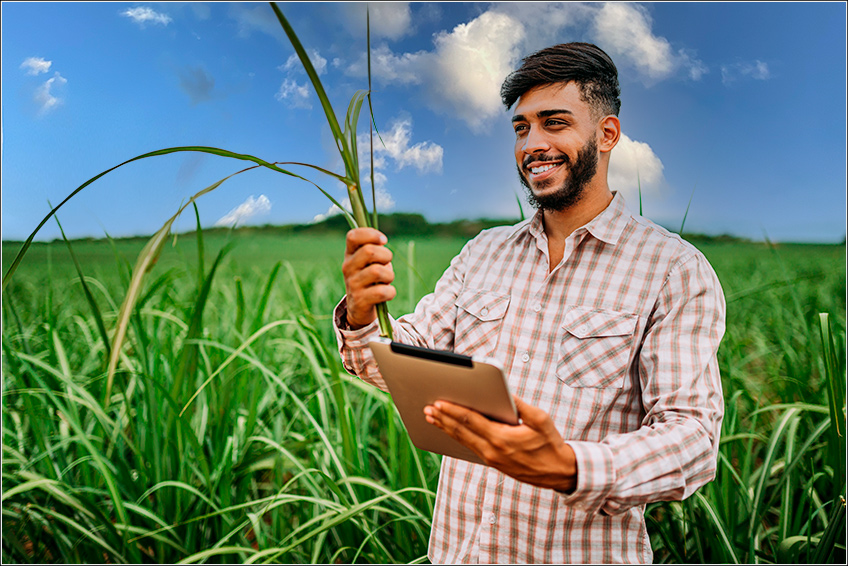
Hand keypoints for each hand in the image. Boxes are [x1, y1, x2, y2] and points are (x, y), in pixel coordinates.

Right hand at [341, 228, 396, 328]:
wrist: (360, 307)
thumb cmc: (370, 278)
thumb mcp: (370, 261)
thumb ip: (374, 249)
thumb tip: (381, 241)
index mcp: (350, 254)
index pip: (353, 236)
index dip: (371, 234)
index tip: (383, 240)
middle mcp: (348, 267)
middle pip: (369, 252)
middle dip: (386, 255)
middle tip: (387, 263)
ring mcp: (352, 284)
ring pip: (377, 271)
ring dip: (389, 275)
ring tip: (387, 279)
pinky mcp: (359, 300)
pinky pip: (381, 292)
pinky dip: (390, 292)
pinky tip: (387, 293)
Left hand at [424, 396, 577, 491]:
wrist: (558, 472)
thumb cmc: (551, 443)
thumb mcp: (541, 420)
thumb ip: (521, 405)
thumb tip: (505, 392)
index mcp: (502, 438)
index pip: (471, 421)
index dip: (453, 411)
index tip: (438, 403)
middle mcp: (492, 451)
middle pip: (461, 432)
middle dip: (443, 419)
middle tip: (427, 408)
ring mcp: (491, 459)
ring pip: (462, 441)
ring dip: (445, 428)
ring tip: (431, 417)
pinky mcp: (492, 463)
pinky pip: (470, 448)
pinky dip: (457, 438)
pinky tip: (449, 431)